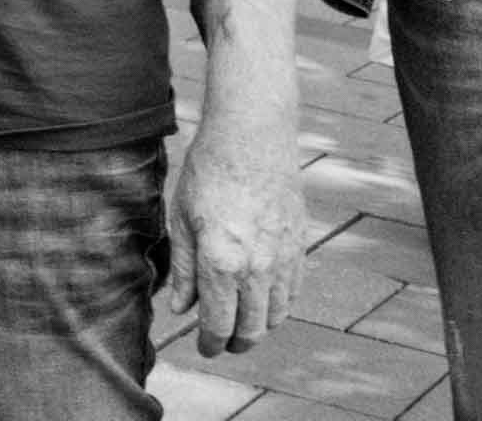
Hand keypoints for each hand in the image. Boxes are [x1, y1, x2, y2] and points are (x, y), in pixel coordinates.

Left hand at [169, 122, 305, 354]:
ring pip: (275, 316)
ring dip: (258, 327)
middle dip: (234, 343)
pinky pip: (293, 292)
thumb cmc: (209, 170)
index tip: (204, 348)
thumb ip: (184, 269)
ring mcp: (282, 258)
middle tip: (222, 341)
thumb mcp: (182, 217)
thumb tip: (181, 309)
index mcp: (220, 263)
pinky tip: (264, 297)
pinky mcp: (299, 245)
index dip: (210, 344)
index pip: (218, 325)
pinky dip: (278, 304)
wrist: (253, 134)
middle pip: (250, 330)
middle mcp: (256, 268)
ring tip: (241, 322)